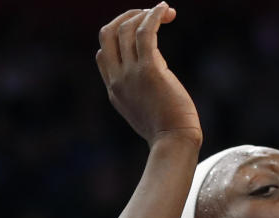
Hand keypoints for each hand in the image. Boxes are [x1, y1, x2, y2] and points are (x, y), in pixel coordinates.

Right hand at [96, 5, 202, 147]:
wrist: (175, 144)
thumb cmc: (169, 132)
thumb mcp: (146, 107)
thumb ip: (144, 83)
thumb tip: (158, 61)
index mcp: (114, 90)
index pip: (103, 52)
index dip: (117, 37)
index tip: (139, 34)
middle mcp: (118, 79)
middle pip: (108, 33)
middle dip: (125, 17)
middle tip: (147, 14)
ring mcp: (131, 74)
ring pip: (126, 28)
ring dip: (144, 13)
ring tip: (163, 10)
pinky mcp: (149, 70)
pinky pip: (146, 32)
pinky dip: (154, 15)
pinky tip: (165, 10)